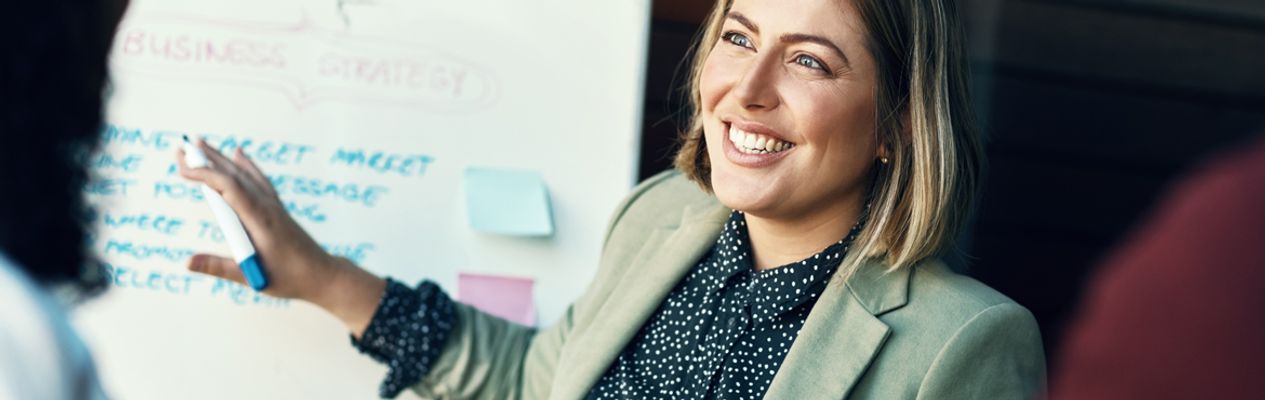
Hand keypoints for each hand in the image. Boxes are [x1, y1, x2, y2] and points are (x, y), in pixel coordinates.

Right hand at [177, 141, 384, 335]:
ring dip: (222, 159)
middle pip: (235, 175)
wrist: (323, 275)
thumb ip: (218, 267)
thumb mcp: (251, 277)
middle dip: (206, 160)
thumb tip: (186, 262)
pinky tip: (239, 154)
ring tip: (201, 145)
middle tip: (181, 148)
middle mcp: (267, 205)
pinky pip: (259, 180)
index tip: (182, 167)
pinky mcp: (277, 208)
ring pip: (245, 174)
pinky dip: (246, 165)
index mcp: (260, 218)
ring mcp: (273, 205)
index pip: (230, 187)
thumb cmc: (290, 278)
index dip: (205, 174)